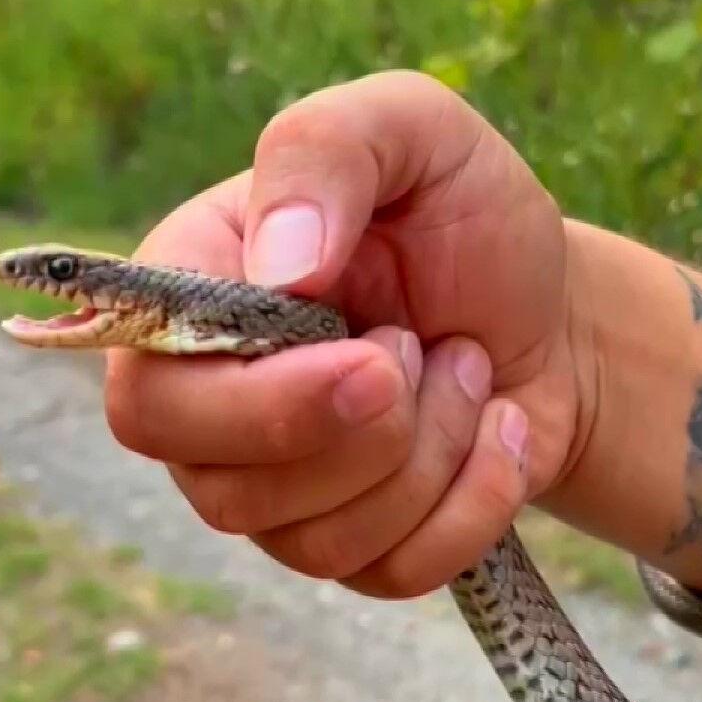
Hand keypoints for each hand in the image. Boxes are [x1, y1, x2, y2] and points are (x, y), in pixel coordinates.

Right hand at [103, 71, 590, 598]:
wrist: (555, 308)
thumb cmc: (463, 213)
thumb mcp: (410, 128)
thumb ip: (326, 152)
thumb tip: (281, 271)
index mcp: (187, 295)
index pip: (146, 394)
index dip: (255, 401)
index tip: (373, 354)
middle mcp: (206, 404)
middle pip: (219, 491)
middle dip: (357, 439)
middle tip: (421, 350)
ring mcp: (270, 488)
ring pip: (314, 540)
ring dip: (430, 452)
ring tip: (462, 365)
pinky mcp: (347, 546)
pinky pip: (388, 574)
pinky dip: (473, 501)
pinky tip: (496, 430)